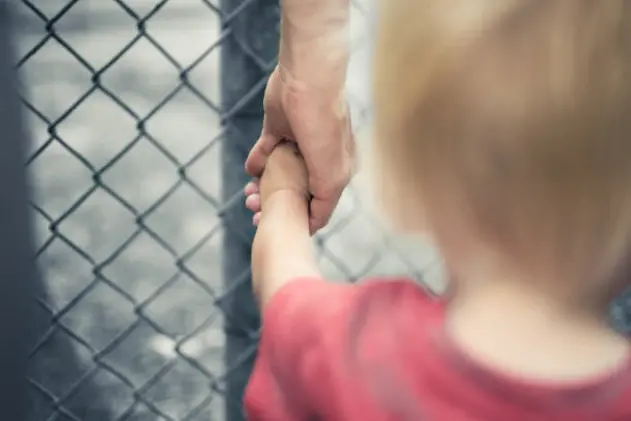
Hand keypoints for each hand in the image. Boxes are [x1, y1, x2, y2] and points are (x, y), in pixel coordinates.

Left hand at [245, 65, 354, 233]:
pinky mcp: (279, 127)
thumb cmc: (325, 125)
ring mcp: (298, 142)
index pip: (319, 204)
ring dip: (263, 186)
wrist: (308, 78)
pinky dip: (257, 161)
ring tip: (247, 195)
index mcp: (337, 170)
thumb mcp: (331, 172)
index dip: (300, 219)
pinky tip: (250, 170)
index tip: (277, 228)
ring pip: (278, 173)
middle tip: (254, 211)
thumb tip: (313, 220)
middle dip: (276, 203)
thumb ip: (325, 198)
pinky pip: (265, 151)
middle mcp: (319, 158)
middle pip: (295, 189)